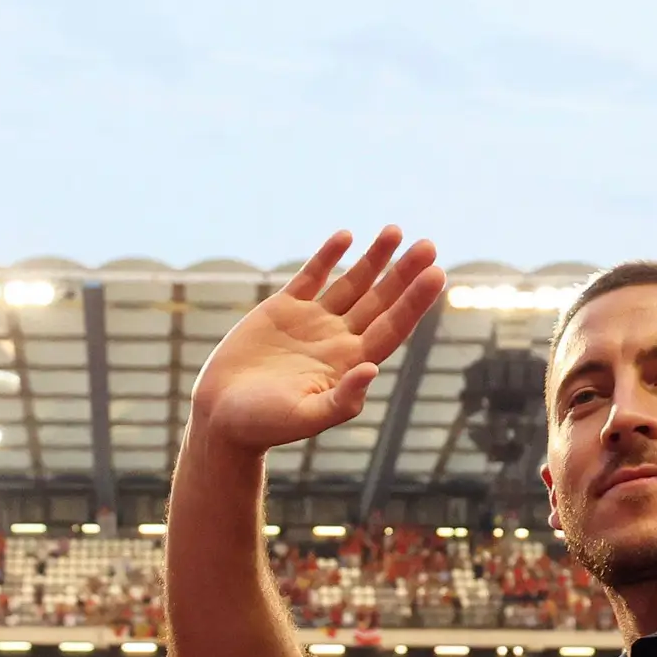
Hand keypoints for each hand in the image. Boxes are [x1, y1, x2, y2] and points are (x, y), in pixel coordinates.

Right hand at [187, 228, 445, 456]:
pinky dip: (328, 256)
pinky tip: (346, 237)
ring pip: (352, 283)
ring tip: (396, 231)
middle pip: (380, 301)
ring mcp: (312, 322)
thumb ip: (341, 399)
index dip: (414, 302)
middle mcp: (338, 340)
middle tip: (428, 245)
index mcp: (349, 365)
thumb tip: (372, 370)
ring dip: (374, 259)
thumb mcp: (304, 418)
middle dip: (404, 273)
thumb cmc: (262, 426)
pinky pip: (312, 276)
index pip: (392, 327)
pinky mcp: (283, 310)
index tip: (436, 274)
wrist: (220, 416)